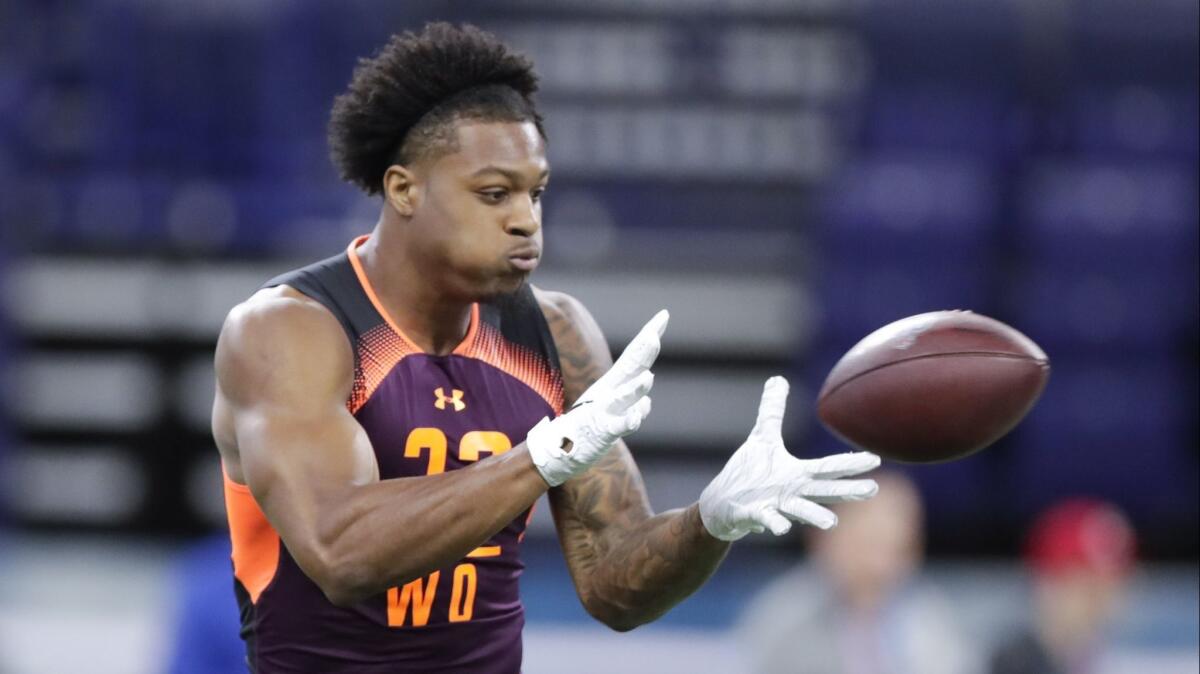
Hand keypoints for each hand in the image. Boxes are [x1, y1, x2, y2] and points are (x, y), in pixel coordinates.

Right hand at [526, 310, 668, 486]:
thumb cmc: (588, 427)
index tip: (664, 315)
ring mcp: (604, 411)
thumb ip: (635, 400)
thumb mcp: (613, 408)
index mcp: (613, 384)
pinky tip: (633, 420)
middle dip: (642, 352)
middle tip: (654, 335)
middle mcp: (609, 392)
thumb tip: (647, 390)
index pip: (635, 355)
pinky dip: (626, 423)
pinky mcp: (601, 431)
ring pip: (624, 398)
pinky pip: (617, 427)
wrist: (557, 449)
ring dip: (635, 388)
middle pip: (630, 368)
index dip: (649, 335)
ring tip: (648, 378)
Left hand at [698, 376, 879, 540]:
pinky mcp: (755, 515)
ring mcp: (775, 506)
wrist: (724, 505)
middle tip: (873, 489)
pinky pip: (767, 520)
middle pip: (824, 490)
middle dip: (848, 490)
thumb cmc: (749, 473)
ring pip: (800, 511)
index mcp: (797, 474)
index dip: (850, 463)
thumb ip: (772, 410)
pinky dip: (774, 523)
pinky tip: (782, 528)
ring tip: (832, 524)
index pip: (828, 468)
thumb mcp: (761, 437)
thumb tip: (777, 378)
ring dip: (815, 515)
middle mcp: (791, 492)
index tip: (875, 460)